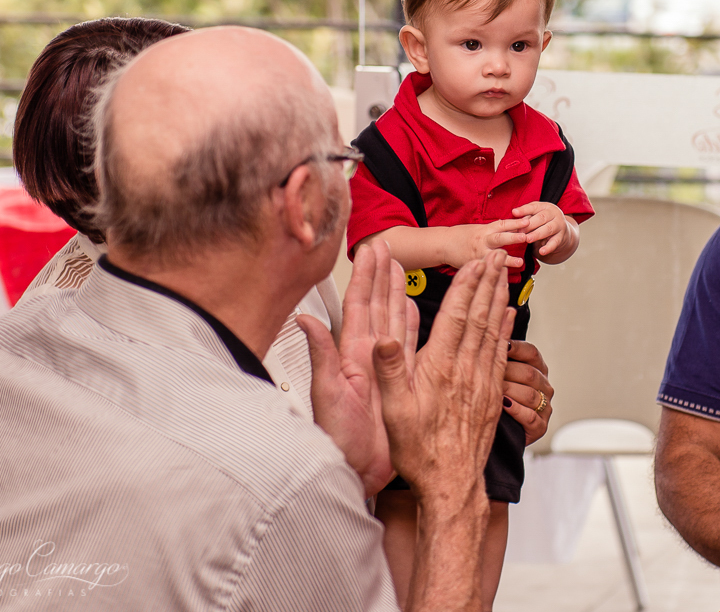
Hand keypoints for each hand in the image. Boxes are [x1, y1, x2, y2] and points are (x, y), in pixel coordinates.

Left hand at [303, 241, 416, 496]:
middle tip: (387, 247)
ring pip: (394, 320)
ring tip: (400, 268)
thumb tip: (303, 320)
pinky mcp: (400, 382)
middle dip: (382, 275)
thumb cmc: (338, 441)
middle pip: (377, 306)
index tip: (371, 251)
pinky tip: (416, 309)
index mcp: (351, 355)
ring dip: (397, 293)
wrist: (356, 472)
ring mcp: (385, 368)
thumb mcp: (326, 395)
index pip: (359, 305)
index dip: (365, 277)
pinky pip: (410, 346)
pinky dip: (414, 325)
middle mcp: (368, 357)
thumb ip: (320, 354)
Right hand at [373, 250, 515, 499]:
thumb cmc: (419, 450)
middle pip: (480, 316)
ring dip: (499, 298)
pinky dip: (506, 329)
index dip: (467, 287)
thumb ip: (389, 370)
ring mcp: (482, 381)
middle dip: (489, 282)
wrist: (450, 483)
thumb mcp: (393, 410)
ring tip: (504, 273)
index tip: (475, 262)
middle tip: (499, 255)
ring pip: (493, 330)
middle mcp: (466, 370)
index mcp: (441, 368)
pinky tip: (509, 314)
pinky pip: (500, 352)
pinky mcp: (491, 394)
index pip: (456, 317)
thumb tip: (382, 337)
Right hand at [447, 219, 527, 269]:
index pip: (503, 224)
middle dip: (513, 237)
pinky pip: (486, 269)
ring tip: (519, 262)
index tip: (527, 222)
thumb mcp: (479, 228)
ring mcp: (479, 253)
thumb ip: (496, 229)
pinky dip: (496, 273)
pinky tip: (505, 277)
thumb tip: (514, 227)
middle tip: (525, 237)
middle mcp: (483, 241)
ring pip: (494, 256)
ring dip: (508, 259)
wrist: (444, 244)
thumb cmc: (462, 235)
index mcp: (485, 230)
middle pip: (499, 238)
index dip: (515, 223)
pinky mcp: (474, 265)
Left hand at [501, 339, 552, 445]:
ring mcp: (544, 407)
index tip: (499, 345)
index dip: (516, 348)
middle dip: (507, 372)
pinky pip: (531, 417)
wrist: (499, 429)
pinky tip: (504, 405)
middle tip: (486, 371)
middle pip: (529, 373)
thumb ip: (498, 355)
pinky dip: (517, 410)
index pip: (531, 352)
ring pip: (530, 395)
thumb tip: (493, 329)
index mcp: (537, 368)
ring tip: (493, 389)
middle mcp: (544, 386)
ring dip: (510, 391)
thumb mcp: (499, 373)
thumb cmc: (496, 395)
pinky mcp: (540, 427)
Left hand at [512, 202, 576, 260]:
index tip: (514, 213)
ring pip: (548, 229)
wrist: (562, 231)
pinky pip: (555, 242)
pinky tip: (541, 252)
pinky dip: (548, 247)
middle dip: (530, 224)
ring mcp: (559, 225)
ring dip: (537, 234)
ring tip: (528, 239)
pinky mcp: (562, 237)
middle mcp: (554, 214)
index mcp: (545, 206)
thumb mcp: (536, 216)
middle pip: (541, 217)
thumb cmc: (544, 222)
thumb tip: (513, 218)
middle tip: (519, 231)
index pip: (534, 207)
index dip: (524, 210)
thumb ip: (525, 217)